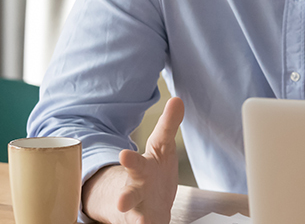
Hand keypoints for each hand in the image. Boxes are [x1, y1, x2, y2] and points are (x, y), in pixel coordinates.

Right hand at [82, 97, 184, 223]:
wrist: (146, 202)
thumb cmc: (154, 171)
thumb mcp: (162, 146)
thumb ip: (169, 125)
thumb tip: (177, 100)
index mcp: (141, 170)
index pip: (135, 163)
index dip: (130, 159)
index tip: (124, 154)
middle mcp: (136, 193)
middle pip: (128, 196)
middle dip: (125, 198)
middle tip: (121, 202)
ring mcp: (139, 213)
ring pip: (135, 219)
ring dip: (138, 221)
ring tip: (142, 223)